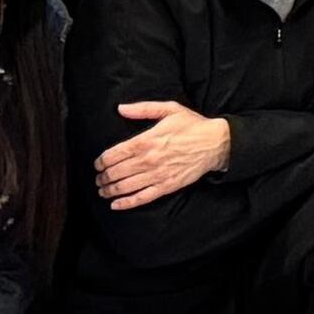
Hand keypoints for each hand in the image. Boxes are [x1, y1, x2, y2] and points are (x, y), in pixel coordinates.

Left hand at [97, 98, 236, 206]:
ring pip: (125, 186)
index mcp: (146, 140)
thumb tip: (121, 108)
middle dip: (102, 177)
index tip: (97, 164)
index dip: (101, 161)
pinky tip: (116, 204)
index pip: (114, 154)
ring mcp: (157, 175)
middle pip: (116, 172)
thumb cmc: (193, 125)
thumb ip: (143, 109)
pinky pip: (141, 198)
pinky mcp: (167, 186)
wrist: (216, 143)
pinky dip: (126, 203)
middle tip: (98, 178)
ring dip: (109, 190)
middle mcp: (149, 160)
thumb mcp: (170, 109)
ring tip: (103, 191)